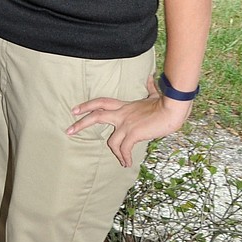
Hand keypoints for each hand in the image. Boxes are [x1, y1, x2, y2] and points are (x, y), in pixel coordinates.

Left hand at [67, 74, 193, 167]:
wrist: (173, 109)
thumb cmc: (166, 103)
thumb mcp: (154, 94)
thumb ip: (149, 88)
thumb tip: (150, 78)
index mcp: (125, 106)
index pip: (101, 102)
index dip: (87, 105)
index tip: (74, 110)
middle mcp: (122, 114)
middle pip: (96, 115)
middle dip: (80, 123)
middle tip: (69, 131)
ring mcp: (127, 123)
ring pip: (111, 140)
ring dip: (115, 152)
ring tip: (121, 160)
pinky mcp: (133, 133)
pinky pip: (123, 148)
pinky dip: (124, 157)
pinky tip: (127, 163)